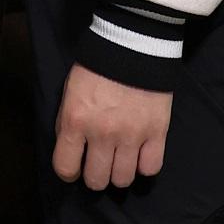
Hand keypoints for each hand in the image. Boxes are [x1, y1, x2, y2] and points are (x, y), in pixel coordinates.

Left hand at [53, 62, 171, 188]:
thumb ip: (68, 122)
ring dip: (119, 173)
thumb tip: (71, 149)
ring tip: (120, 159)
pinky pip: (151, 168)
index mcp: (76, 120)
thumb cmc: (97, 66)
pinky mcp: (157, 132)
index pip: (65, 167)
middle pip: (97, 180)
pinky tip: (140, 154)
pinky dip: (144, 165)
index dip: (68, 172)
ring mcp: (132, 134)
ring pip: (123, 179)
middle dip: (95, 176)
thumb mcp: (70, 92)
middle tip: (99, 163)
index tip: (74, 167)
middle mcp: (102, 133)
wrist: (132, 43)